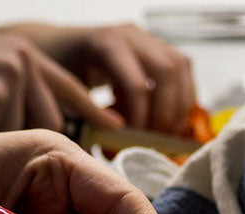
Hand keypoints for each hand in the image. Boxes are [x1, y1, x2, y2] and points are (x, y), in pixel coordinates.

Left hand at [0, 23, 195, 132]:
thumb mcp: (66, 92)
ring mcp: (148, 38)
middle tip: (154, 140)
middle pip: (167, 72)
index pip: (136, 83)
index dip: (141, 116)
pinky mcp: (160, 46)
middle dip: (165, 112)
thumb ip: (88, 116)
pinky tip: (166, 118)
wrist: (62, 45)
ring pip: (180, 68)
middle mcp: (131, 36)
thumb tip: (114, 147)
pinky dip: (181, 97)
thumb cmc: (60, 72)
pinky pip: (183, 70)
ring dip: (178, 105)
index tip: (135, 141)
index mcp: (105, 44)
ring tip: (163, 132)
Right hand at [0, 24, 123, 133]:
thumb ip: (14, 96)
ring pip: (21, 134)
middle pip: (50, 120)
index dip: (93, 107)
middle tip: (6, 148)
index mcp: (26, 53)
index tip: (117, 124)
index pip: (69, 86)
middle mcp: (26, 59)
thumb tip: (38, 135)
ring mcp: (12, 75)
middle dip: (26, 140)